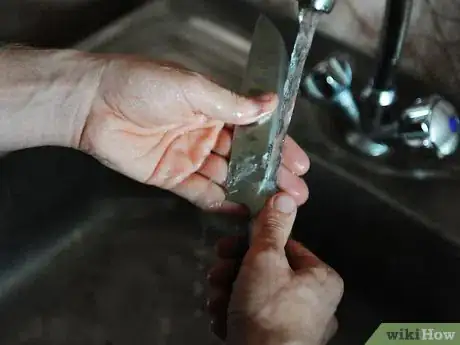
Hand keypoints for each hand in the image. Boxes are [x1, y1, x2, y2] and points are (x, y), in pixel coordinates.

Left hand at [78, 57, 309, 210]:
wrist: (93, 104)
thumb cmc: (143, 86)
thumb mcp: (192, 88)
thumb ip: (231, 103)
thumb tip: (271, 102)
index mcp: (214, 109)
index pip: (255, 131)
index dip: (278, 147)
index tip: (300, 164)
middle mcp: (206, 134)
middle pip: (245, 159)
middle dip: (271, 176)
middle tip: (295, 194)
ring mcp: (189, 158)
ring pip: (226, 178)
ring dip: (250, 192)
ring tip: (274, 207)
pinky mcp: (171, 177)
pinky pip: (199, 193)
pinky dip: (218, 202)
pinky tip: (238, 211)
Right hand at [207, 193, 342, 344]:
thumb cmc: (267, 309)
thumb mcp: (265, 260)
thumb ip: (272, 227)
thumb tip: (285, 195)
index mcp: (321, 279)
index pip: (283, 248)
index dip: (251, 244)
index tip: (227, 246)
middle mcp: (314, 302)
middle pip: (266, 273)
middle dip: (233, 272)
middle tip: (217, 274)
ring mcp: (296, 326)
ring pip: (255, 296)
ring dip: (228, 294)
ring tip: (216, 301)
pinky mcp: (277, 343)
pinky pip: (254, 320)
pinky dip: (234, 317)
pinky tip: (222, 321)